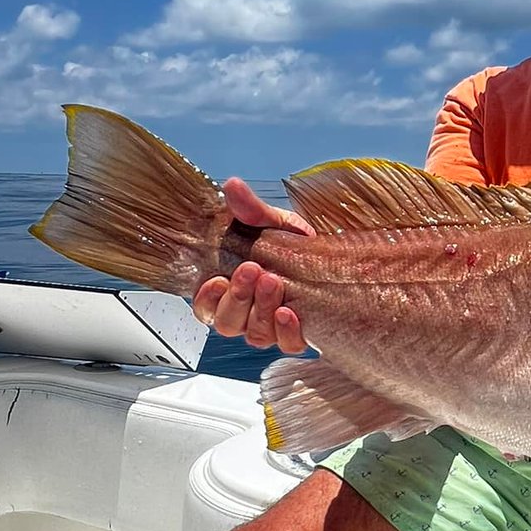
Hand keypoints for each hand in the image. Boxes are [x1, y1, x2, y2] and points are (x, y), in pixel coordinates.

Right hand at [193, 178, 314, 352]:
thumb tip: (232, 185)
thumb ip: (248, 208)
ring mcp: (271, 326)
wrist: (324, 254)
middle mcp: (246, 313)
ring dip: (263, 310)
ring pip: (256, 334)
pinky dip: (287, 332)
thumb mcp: (267, 221)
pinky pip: (288, 344)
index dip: (207, 300)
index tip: (218, 281)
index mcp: (229, 290)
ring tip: (274, 281)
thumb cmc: (288, 242)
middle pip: (229, 323)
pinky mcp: (297, 333)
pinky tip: (291, 313)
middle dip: (239, 298)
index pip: (205, 308)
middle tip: (252, 270)